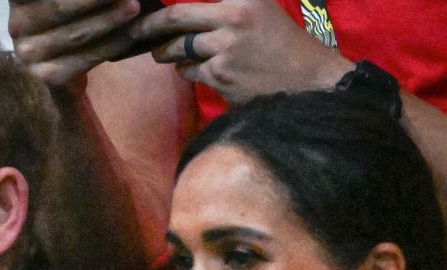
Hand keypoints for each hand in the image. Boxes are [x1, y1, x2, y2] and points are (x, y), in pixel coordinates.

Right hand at [10, 0, 141, 89]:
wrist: (61, 76)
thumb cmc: (66, 23)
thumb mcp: (62, 1)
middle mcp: (17, 24)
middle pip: (59, 7)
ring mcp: (29, 53)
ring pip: (76, 34)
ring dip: (109, 19)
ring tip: (134, 6)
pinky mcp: (47, 76)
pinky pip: (86, 58)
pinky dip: (112, 44)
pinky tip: (132, 33)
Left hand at [130, 0, 350, 102]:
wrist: (309, 84)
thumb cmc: (283, 45)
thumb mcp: (260, 8)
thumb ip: (226, 6)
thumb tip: (188, 17)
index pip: (189, 0)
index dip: (163, 9)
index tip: (146, 8)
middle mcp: (233, 17)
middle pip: (175, 17)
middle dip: (149, 25)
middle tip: (138, 29)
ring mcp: (225, 48)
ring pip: (177, 49)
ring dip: (166, 53)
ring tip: (163, 53)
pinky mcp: (220, 76)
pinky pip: (189, 72)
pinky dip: (188, 71)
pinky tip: (198, 70)